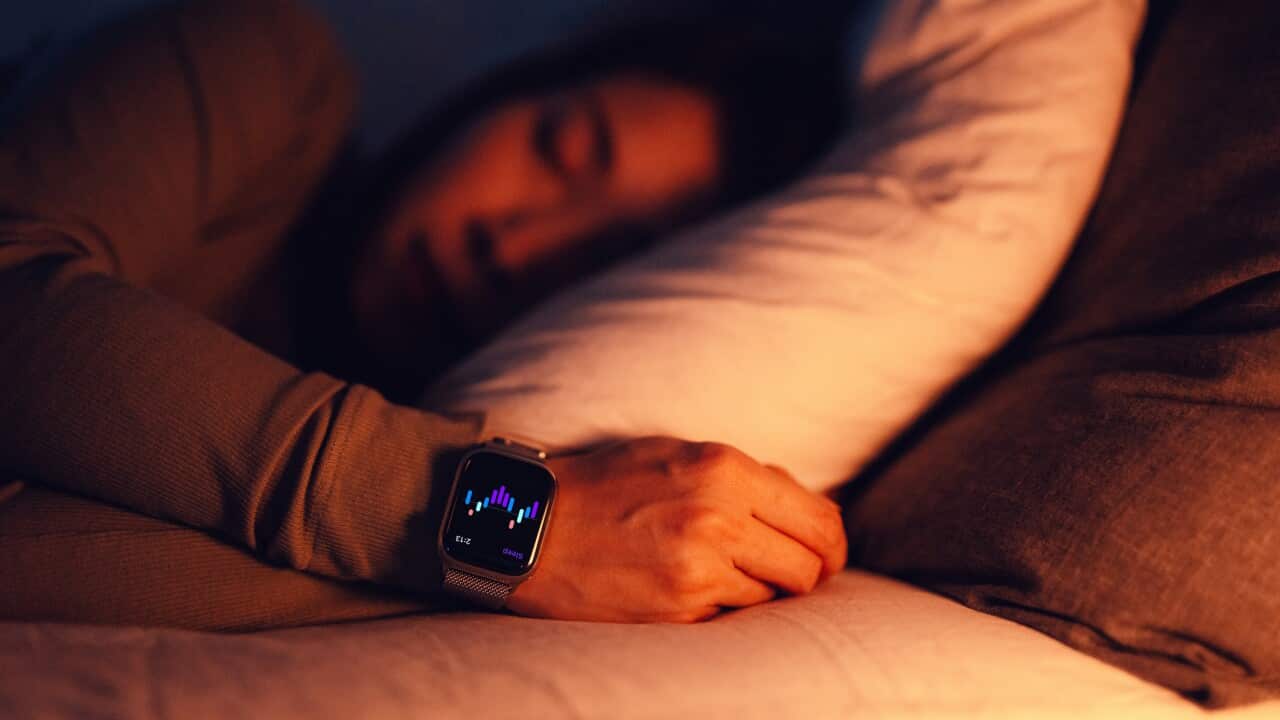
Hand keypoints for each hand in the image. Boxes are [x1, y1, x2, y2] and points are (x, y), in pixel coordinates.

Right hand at [505, 436, 846, 622]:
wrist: (530, 527)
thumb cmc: (604, 485)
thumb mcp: (675, 453)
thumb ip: (742, 475)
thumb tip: (801, 501)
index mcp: (724, 470)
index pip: (818, 518)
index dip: (832, 543)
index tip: (825, 554)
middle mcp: (719, 518)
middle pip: (809, 565)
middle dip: (808, 572)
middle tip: (791, 574)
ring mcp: (698, 569)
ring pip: (774, 596)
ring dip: (761, 590)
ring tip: (725, 574)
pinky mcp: (678, 611)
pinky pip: (731, 617)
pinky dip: (724, 607)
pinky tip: (693, 589)